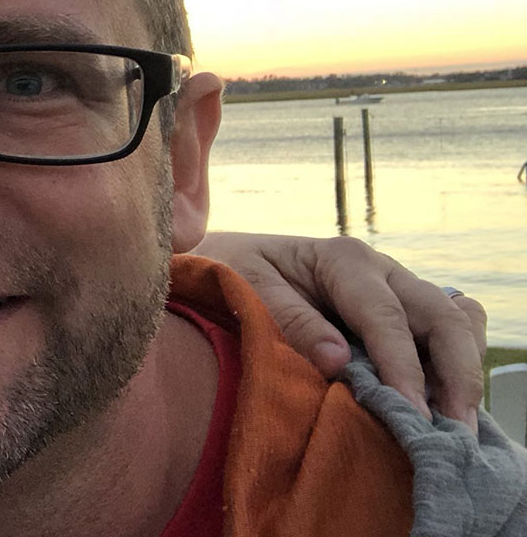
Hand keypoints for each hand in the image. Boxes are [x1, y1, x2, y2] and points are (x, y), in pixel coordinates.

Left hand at [192, 232, 486, 431]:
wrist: (226, 260)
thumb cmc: (231, 272)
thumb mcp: (246, 288)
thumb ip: (291, 322)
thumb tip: (337, 361)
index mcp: (344, 260)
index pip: (386, 317)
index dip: (403, 367)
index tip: (412, 413)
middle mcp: (381, 271)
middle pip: (442, 316)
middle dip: (456, 372)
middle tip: (455, 429)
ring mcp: (397, 290)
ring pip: (455, 323)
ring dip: (463, 372)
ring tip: (459, 426)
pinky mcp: (401, 313)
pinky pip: (446, 333)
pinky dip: (455, 365)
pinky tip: (447, 405)